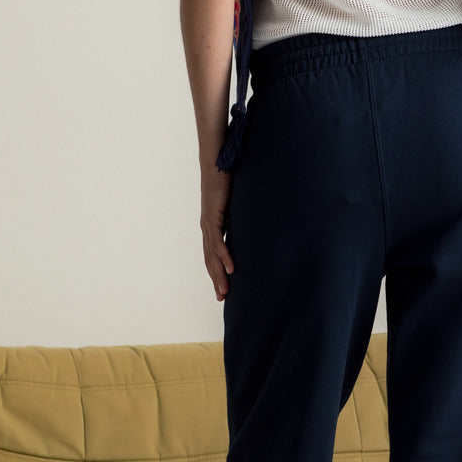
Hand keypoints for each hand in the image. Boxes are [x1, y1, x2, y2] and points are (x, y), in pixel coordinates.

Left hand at [200, 167, 233, 300]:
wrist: (217, 163)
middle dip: (216, 280)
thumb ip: (240, 215)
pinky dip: (224, 256)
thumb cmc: (227, 180)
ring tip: (225, 291)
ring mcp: (208, 223)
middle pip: (210, 260)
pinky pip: (219, 241)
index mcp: (212, 226)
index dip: (217, 272)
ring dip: (219, 274)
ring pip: (212, 255)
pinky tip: (231, 269)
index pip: (212, 255)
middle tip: (222, 298)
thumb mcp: (236, 204)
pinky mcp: (213, 217)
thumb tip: (254, 222)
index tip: (223, 289)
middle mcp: (207, 228)